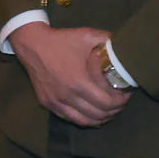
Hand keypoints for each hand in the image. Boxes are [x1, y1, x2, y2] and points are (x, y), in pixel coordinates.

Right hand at [8, 21, 130, 126]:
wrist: (31, 43)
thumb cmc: (61, 40)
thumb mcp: (87, 35)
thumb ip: (109, 40)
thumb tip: (127, 44)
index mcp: (78, 82)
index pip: (106, 104)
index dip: (121, 102)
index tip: (126, 95)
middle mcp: (67, 96)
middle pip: (98, 115)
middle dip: (113, 111)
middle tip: (119, 103)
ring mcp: (55, 101)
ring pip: (84, 121)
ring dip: (99, 118)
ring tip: (107, 110)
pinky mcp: (47, 102)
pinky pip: (69, 118)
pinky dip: (83, 118)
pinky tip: (90, 112)